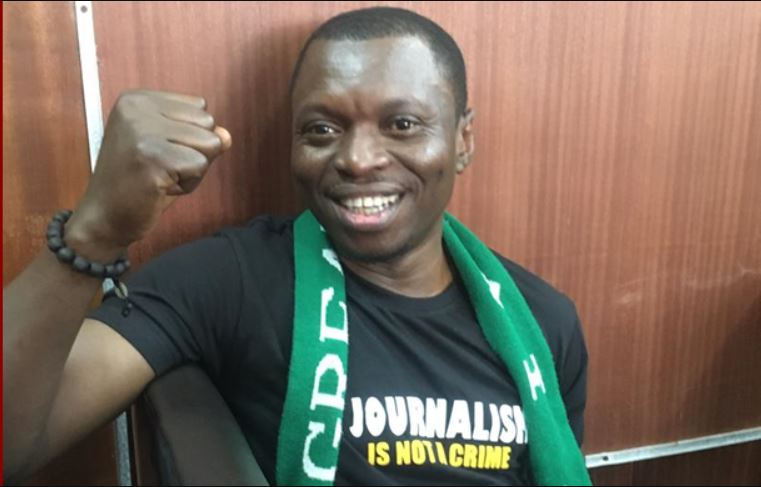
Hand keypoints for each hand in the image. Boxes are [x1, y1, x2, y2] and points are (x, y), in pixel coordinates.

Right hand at [65, 89, 231, 256]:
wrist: (104, 217)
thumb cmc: (138, 183)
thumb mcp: (170, 148)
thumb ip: (200, 136)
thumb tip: (226, 136)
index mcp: (138, 99)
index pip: (200, 107)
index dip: (190, 137)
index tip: (159, 152)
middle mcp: (137, 108)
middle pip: (208, 124)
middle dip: (194, 152)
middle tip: (160, 168)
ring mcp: (142, 132)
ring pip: (209, 144)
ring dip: (193, 169)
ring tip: (161, 176)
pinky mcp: (152, 158)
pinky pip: (200, 165)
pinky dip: (189, 183)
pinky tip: (161, 187)